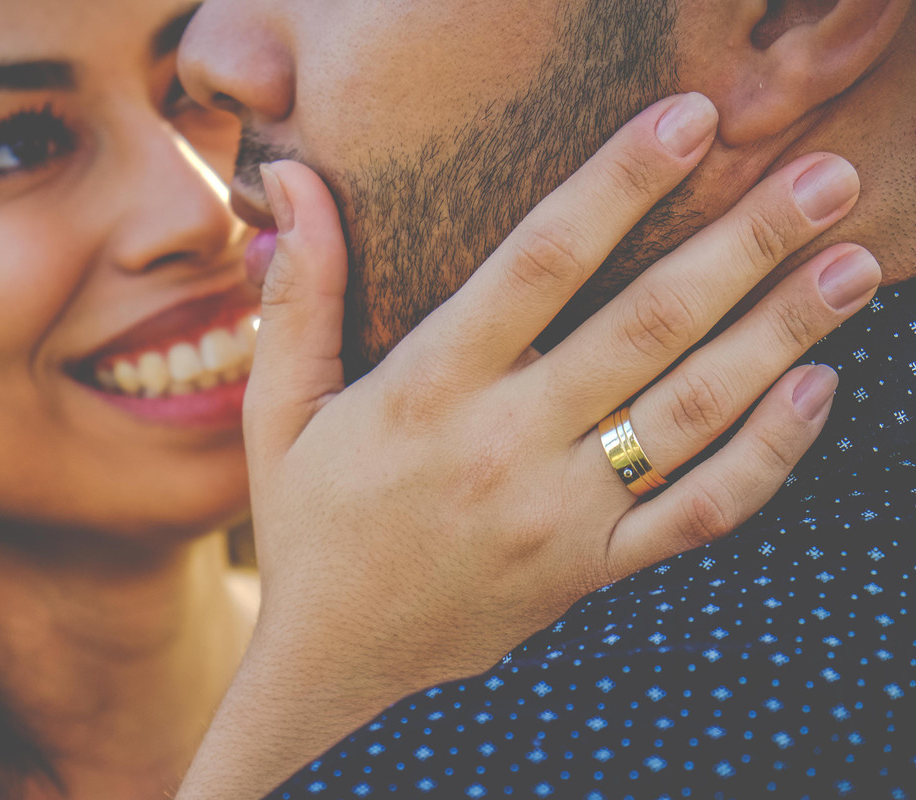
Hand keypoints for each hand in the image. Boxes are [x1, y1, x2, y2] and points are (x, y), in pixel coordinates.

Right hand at [178, 93, 878, 798]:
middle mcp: (504, 447)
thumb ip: (298, 289)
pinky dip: (770, 456)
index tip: (688, 122)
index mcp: (426, 392)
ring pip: (692, 414)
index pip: (535, 266)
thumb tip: (291, 174)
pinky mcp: (592, 569)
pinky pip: (700, 514)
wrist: (334, 661)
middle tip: (824, 179)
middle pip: (643, 328)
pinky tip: (819, 390)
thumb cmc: (309, 522)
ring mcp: (559, 516)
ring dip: (781, 334)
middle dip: (743, 245)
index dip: (615, 186)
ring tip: (851, 266)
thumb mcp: (282, 407)